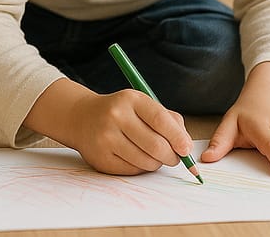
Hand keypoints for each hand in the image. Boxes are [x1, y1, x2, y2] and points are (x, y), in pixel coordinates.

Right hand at [25, 79, 192, 175]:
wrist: (82, 118)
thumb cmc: (122, 112)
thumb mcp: (143, 105)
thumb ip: (169, 120)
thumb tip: (186, 145)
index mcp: (131, 99)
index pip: (160, 120)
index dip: (178, 137)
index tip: (187, 149)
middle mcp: (116, 116)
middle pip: (155, 145)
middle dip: (172, 156)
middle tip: (175, 158)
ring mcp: (106, 138)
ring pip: (146, 161)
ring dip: (157, 163)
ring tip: (154, 156)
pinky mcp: (101, 158)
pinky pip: (132, 170)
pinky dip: (141, 168)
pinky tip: (137, 158)